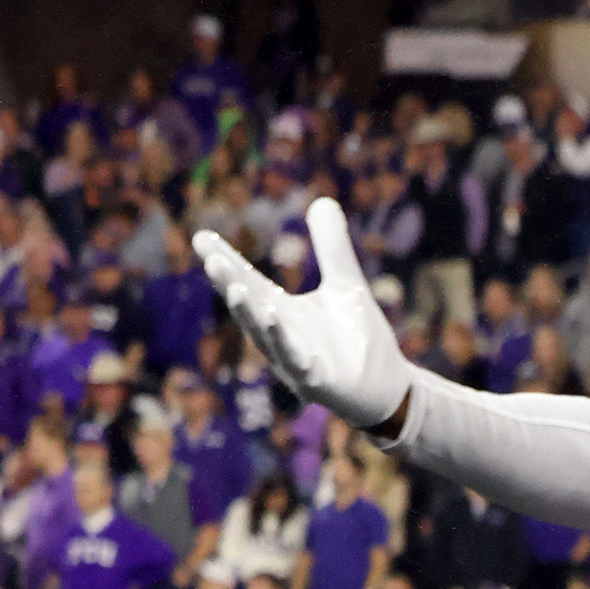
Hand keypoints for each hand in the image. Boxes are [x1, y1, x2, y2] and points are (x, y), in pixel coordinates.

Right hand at [194, 198, 412, 431]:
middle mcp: (280, 336)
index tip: (201, 236)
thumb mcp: (346, 284)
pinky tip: (273, 317)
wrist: (388, 388)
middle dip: (229, 282)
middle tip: (210, 256)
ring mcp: (294, 361)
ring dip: (250, 312)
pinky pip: (295, 358)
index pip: (248, 281)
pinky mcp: (316, 381)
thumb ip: (332, 247)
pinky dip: (283, 340)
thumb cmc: (361, 340)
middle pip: (249, 305)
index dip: (226, 261)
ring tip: (236, 287)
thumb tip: (322, 200)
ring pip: (265, 334)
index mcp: (281, 312)